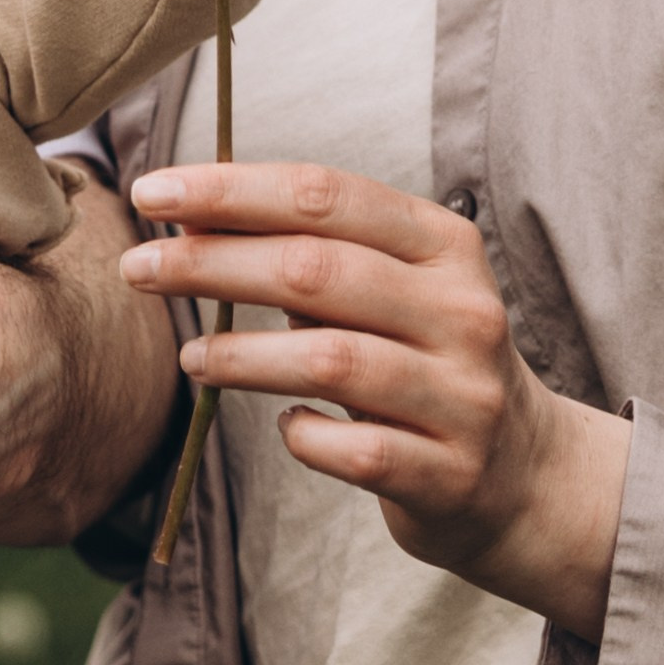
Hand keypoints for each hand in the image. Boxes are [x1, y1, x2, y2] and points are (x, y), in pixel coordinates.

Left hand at [117, 163, 631, 639]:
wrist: (525, 476)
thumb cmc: (427, 363)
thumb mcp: (394, 290)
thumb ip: (311, 253)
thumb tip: (193, 218)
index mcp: (444, 246)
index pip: (325, 195)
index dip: (229, 189)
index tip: (151, 190)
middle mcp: (462, 312)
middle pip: (314, 269)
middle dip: (211, 263)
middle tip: (138, 268)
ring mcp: (460, 396)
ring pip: (328, 360)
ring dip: (241, 355)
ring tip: (189, 356)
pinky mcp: (448, 473)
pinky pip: (352, 450)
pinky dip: (302, 435)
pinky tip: (283, 425)